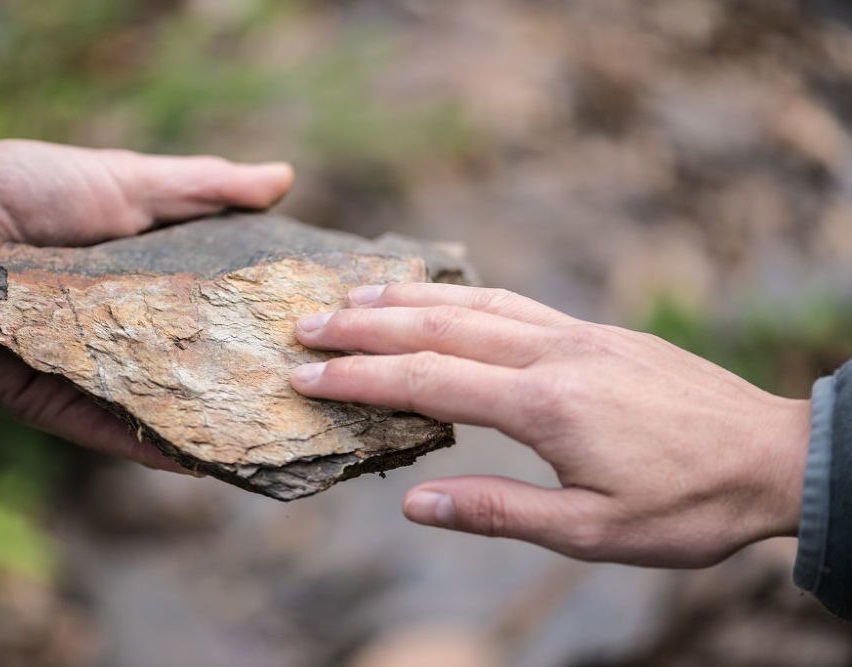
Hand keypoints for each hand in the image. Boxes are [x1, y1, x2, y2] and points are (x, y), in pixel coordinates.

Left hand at [0, 140, 292, 468]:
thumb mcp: (130, 181)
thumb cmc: (30, 188)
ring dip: (205, 426)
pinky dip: (147, 447)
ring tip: (266, 441)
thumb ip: (203, 187)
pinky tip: (198, 462)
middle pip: (191, 368)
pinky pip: (102, 431)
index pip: (214, 313)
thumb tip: (284, 178)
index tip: (315, 335)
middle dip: (241, 386)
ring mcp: (85, 372)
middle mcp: (121, 336)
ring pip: (154, 409)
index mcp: (143, 285)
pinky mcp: (45, 399)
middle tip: (306, 400)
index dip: (259, 325)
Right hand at [290, 283, 809, 566]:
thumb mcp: (592, 534)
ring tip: (354, 294)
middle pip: (440, 327)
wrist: (772, 456)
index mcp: (546, 406)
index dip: (360, 378)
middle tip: (307, 323)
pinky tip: (441, 297)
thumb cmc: (686, 506)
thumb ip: (499, 512)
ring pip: (475, 302)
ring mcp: (577, 334)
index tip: (306, 376)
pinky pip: (515, 301)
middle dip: (366, 325)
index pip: (429, 382)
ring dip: (408, 298)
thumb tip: (415, 503)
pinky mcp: (595, 331)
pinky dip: (463, 293)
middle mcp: (554, 354)